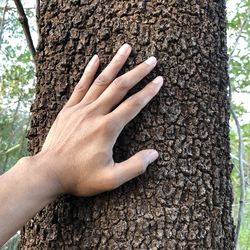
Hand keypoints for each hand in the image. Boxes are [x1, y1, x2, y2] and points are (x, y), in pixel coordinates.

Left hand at [38, 43, 162, 196]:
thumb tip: (155, 154)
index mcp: (107, 128)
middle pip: (120, 87)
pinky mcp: (69, 109)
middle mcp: (95, 113)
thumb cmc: (79, 177)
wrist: (48, 172)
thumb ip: (134, 166)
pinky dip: (89, 71)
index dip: (148, 92)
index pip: (133, 105)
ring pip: (102, 81)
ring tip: (126, 48)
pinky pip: (81, 85)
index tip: (159, 80)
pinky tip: (96, 59)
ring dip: (116, 64)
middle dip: (138, 72)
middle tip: (151, 60)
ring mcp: (81, 109)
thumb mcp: (110, 179)